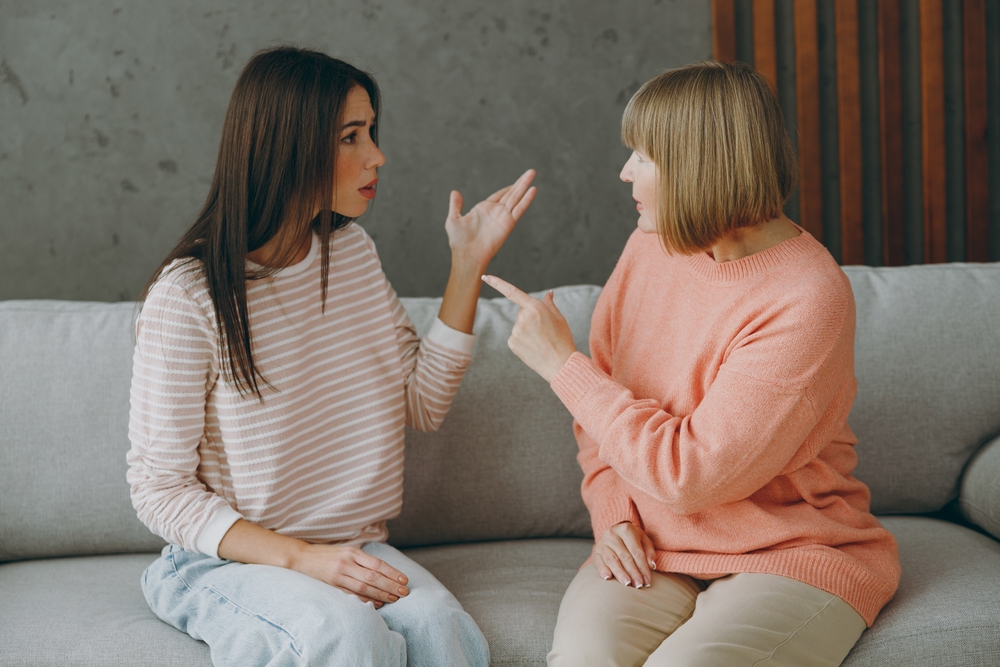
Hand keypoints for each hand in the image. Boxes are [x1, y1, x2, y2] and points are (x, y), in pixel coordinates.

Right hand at [290, 543, 409, 607]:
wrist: (302, 557)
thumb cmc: (328, 554)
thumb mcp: (346, 551)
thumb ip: (362, 559)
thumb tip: (384, 571)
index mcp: (353, 552)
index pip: (377, 564)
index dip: (392, 573)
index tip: (404, 580)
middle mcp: (347, 563)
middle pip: (373, 577)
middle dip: (390, 586)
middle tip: (404, 593)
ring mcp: (338, 575)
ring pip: (364, 587)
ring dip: (380, 594)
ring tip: (394, 599)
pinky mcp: (331, 585)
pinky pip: (351, 594)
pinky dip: (365, 600)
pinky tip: (376, 603)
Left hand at [446, 169, 536, 267]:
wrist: (467, 255)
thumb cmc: (459, 241)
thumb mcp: (454, 219)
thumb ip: (456, 205)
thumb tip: (455, 192)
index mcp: (483, 209)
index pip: (499, 195)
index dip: (508, 188)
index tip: (517, 182)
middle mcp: (496, 212)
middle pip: (511, 193)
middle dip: (521, 182)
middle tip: (531, 172)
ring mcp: (503, 217)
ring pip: (516, 197)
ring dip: (525, 185)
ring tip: (533, 173)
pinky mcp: (508, 223)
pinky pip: (519, 209)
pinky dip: (526, 199)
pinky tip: (533, 190)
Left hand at [480, 275, 576, 381]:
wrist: (560, 364)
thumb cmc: (562, 340)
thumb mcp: (559, 318)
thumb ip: (549, 304)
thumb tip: (548, 293)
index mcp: (535, 308)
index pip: (512, 292)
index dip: (497, 283)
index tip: (485, 277)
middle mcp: (523, 318)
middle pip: (521, 312)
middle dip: (530, 318)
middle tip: (544, 331)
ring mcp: (516, 331)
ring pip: (518, 325)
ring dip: (527, 330)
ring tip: (540, 341)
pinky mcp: (512, 343)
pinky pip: (515, 337)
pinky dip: (522, 341)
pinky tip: (533, 347)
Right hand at [593, 522, 656, 588]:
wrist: (615, 533)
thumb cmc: (632, 539)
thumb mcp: (643, 540)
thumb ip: (649, 552)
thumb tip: (651, 565)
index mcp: (626, 529)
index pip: (636, 551)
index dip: (642, 567)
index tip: (647, 580)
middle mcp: (612, 534)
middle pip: (624, 556)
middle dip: (633, 572)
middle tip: (638, 584)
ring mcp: (602, 542)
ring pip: (611, 559)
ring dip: (620, 573)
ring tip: (627, 583)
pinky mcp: (595, 551)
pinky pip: (598, 561)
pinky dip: (602, 570)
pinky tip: (608, 578)